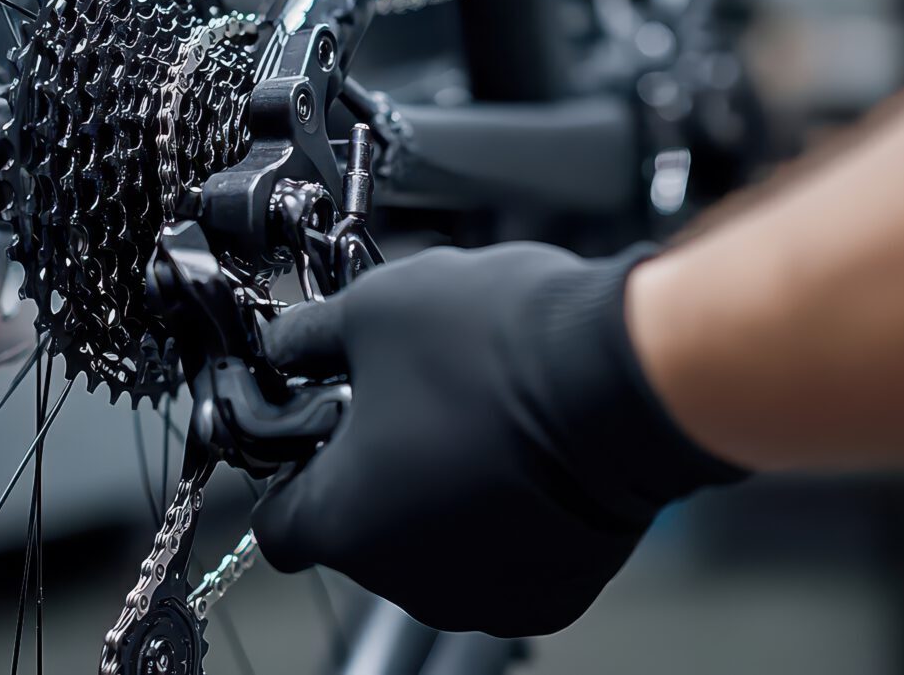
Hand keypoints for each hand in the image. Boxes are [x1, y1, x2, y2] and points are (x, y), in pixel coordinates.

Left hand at [252, 242, 744, 636]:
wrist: (626, 375)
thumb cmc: (503, 348)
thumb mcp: (372, 308)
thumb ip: (309, 338)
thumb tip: (287, 344)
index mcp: (343, 522)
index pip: (276, 523)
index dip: (289, 467)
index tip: (316, 430)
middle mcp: (405, 579)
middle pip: (358, 532)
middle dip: (371, 470)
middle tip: (405, 402)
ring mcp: (481, 595)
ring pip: (430, 546)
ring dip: (436, 493)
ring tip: (473, 418)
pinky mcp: (547, 595)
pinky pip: (499, 559)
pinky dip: (500, 517)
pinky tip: (519, 455)